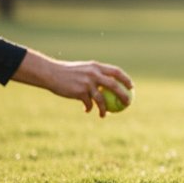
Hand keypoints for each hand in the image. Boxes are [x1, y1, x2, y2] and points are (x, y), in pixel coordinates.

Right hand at [11, 49, 133, 116]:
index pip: (116, 71)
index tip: (131, 87)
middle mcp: (94, 74)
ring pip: (102, 99)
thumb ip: (96, 74)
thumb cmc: (68, 72)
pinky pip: (88, 104)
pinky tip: (87, 110)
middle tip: (127, 103)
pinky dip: (89, 108)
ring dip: (104, 109)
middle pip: (114, 86)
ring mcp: (87, 83)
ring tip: (104, 115)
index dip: (125, 79)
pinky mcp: (79, 92)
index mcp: (96, 67)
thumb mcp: (84, 69)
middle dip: (123, 95)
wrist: (51, 74)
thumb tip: (109, 83)